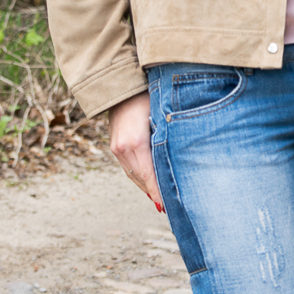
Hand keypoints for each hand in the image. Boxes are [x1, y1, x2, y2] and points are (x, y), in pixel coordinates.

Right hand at [108, 91, 163, 209]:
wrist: (121, 85)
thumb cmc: (148, 96)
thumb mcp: (161, 115)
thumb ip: (167, 138)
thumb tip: (179, 160)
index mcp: (136, 142)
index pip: (149, 175)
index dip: (158, 192)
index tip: (167, 207)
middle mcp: (123, 148)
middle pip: (140, 179)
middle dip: (154, 193)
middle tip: (169, 208)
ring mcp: (116, 147)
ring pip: (132, 175)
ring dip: (145, 187)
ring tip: (160, 200)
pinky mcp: (114, 145)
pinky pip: (127, 168)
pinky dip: (138, 178)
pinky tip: (148, 184)